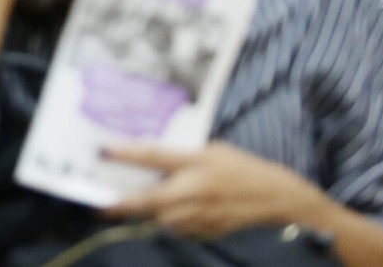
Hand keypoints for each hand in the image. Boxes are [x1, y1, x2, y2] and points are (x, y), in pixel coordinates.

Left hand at [102, 141, 324, 238]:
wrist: (279, 199)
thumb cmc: (245, 169)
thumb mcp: (214, 151)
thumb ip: (184, 156)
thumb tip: (153, 159)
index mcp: (196, 164)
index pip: (154, 157)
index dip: (126, 154)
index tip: (103, 151)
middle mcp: (195, 191)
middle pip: (149, 200)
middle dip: (123, 203)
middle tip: (102, 204)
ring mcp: (201, 215)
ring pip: (161, 219)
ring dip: (146, 214)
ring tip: (129, 206)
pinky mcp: (207, 231)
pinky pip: (178, 228)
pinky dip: (169, 222)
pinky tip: (169, 214)